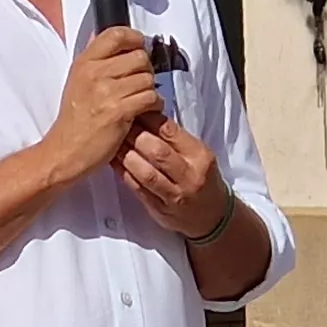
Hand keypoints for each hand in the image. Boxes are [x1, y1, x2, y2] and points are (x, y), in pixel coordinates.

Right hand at [44, 27, 163, 184]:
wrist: (64, 152)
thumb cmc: (74, 122)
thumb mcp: (78, 83)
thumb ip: (97, 63)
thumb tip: (119, 45)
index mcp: (84, 63)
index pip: (116, 34)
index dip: (135, 38)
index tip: (139, 47)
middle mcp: (95, 73)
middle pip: (139, 56)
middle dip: (146, 69)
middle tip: (141, 82)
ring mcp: (107, 92)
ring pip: (148, 78)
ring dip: (151, 90)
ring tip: (141, 101)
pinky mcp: (119, 111)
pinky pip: (150, 98)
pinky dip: (154, 105)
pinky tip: (144, 112)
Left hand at [117, 115, 231, 237]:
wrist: (212, 216)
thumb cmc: (202, 179)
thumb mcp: (198, 155)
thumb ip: (175, 139)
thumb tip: (146, 116)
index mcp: (200, 156)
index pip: (171, 132)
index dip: (149, 119)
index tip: (136, 111)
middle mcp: (189, 177)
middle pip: (157, 152)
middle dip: (135, 136)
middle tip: (120, 126)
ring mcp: (175, 196)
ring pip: (146, 173)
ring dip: (126, 155)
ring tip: (114, 143)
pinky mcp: (160, 210)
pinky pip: (138, 189)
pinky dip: (124, 173)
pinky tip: (115, 162)